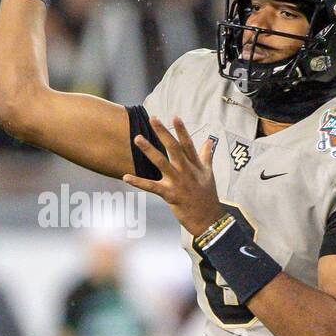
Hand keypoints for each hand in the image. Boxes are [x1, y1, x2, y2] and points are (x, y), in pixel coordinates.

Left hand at [123, 116, 224, 236]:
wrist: (209, 219)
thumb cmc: (207, 196)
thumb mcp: (209, 174)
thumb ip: (206, 156)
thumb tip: (209, 140)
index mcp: (195, 165)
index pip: (187, 144)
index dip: (181, 130)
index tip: (174, 116)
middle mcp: (186, 171)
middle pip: (173, 148)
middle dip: (163, 132)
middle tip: (153, 119)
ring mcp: (178, 182)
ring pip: (161, 162)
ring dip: (148, 150)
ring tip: (137, 138)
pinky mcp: (170, 195)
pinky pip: (151, 187)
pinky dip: (138, 182)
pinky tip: (125, 176)